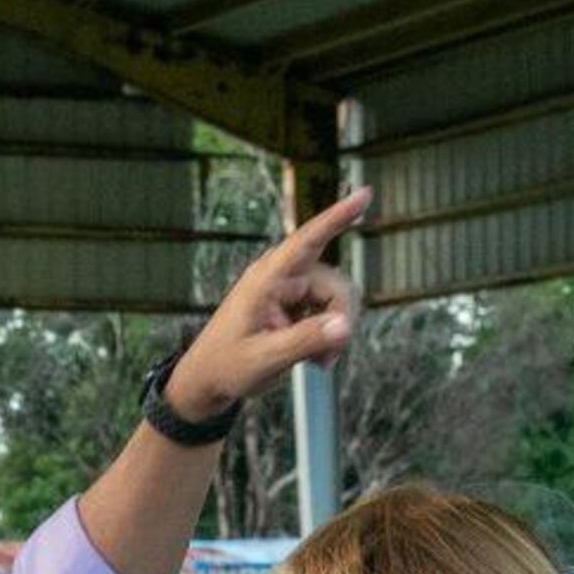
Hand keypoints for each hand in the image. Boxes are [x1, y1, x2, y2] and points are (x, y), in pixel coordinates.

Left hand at [165, 186, 370, 420]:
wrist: (208, 379)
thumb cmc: (226, 364)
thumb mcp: (264, 358)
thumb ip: (304, 341)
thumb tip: (344, 326)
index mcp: (266, 279)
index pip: (307, 241)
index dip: (337, 217)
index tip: (364, 194)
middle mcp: (282, 278)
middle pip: (336, 285)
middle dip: (341, 319)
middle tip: (329, 357)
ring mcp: (290, 292)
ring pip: (337, 301)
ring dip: (335, 332)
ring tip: (319, 360)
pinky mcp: (295, 307)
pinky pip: (329, 313)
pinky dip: (329, 336)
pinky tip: (315, 358)